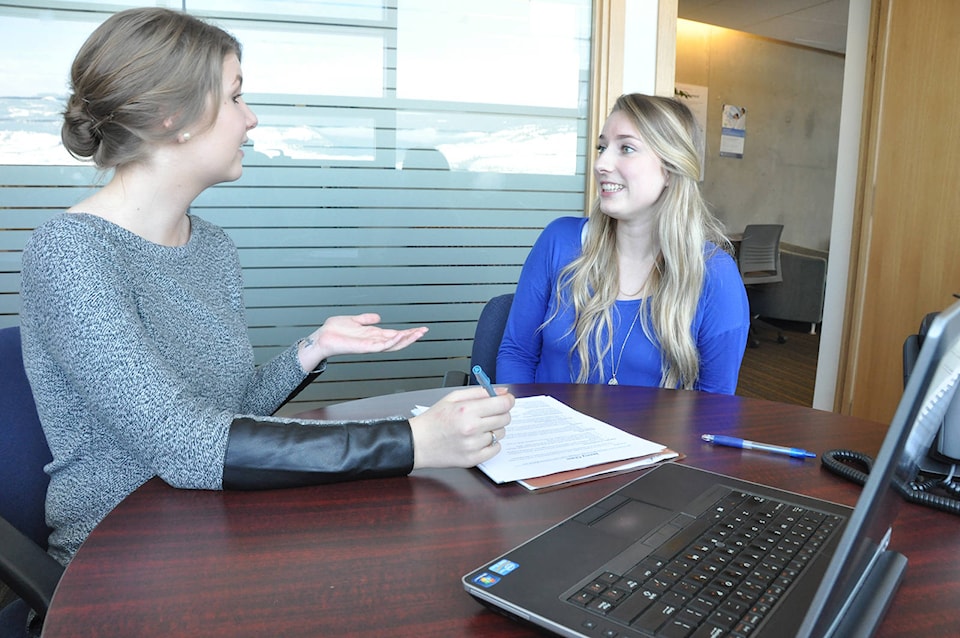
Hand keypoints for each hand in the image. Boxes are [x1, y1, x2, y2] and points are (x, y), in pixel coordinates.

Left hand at [297, 313, 427, 371]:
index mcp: (373, 335)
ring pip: (392, 344)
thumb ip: (367, 319)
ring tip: (417, 333)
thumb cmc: (334, 331)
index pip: (395, 334)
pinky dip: (392, 341)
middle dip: (412, 336)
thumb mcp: (354, 320)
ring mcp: (370, 346)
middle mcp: (373, 341)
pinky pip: (381, 346)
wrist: (322, 337)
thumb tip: (378, 317)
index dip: (408, 332)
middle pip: (397, 341)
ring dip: (406, 339)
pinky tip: (400, 335)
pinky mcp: (364, 348)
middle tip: (424, 331)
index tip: (420, 329)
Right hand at [408, 386, 513, 468]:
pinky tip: (477, 439)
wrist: (418, 443)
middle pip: (505, 418)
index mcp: (467, 410)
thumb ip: (480, 392)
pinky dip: (490, 444)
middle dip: (501, 413)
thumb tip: (503, 391)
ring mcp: (473, 446)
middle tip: (488, 413)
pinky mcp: (473, 459)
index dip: (508, 400)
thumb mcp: (453, 398)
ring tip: (477, 428)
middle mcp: (472, 428)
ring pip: (500, 434)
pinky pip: (495, 449)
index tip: (507, 400)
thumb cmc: (434, 419)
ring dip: (493, 429)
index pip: (503, 404)